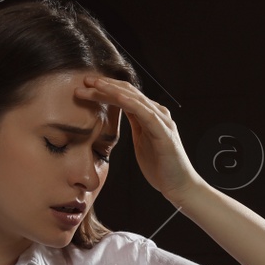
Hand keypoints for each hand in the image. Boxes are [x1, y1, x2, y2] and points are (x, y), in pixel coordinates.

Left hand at [73, 74, 206, 204]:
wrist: (179, 185)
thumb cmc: (160, 165)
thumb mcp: (142, 139)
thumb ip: (135, 123)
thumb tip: (121, 111)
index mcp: (150, 115)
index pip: (125, 95)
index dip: (106, 89)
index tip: (86, 86)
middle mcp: (157, 113)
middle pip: (127, 92)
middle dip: (105, 85)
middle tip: (85, 80)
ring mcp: (161, 121)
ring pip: (134, 98)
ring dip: (112, 90)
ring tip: (94, 84)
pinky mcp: (163, 132)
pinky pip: (144, 113)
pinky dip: (130, 102)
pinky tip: (117, 96)